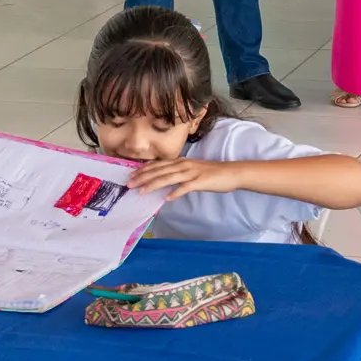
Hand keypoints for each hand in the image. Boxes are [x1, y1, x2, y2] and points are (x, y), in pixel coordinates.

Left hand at [129, 157, 244, 201]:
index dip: (144, 170)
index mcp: (181, 162)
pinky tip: (167, 199)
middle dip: (143, 177)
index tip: (131, 176)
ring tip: (142, 191)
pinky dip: (176, 192)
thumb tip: (163, 182)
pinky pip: (185, 187)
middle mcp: (184, 165)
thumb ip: (178, 174)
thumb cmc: (211, 173)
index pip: (158, 165)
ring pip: (169, 177)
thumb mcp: (191, 170)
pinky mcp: (200, 181)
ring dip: (154, 184)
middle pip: (160, 170)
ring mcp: (192, 172)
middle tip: (129, 184)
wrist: (231, 172)